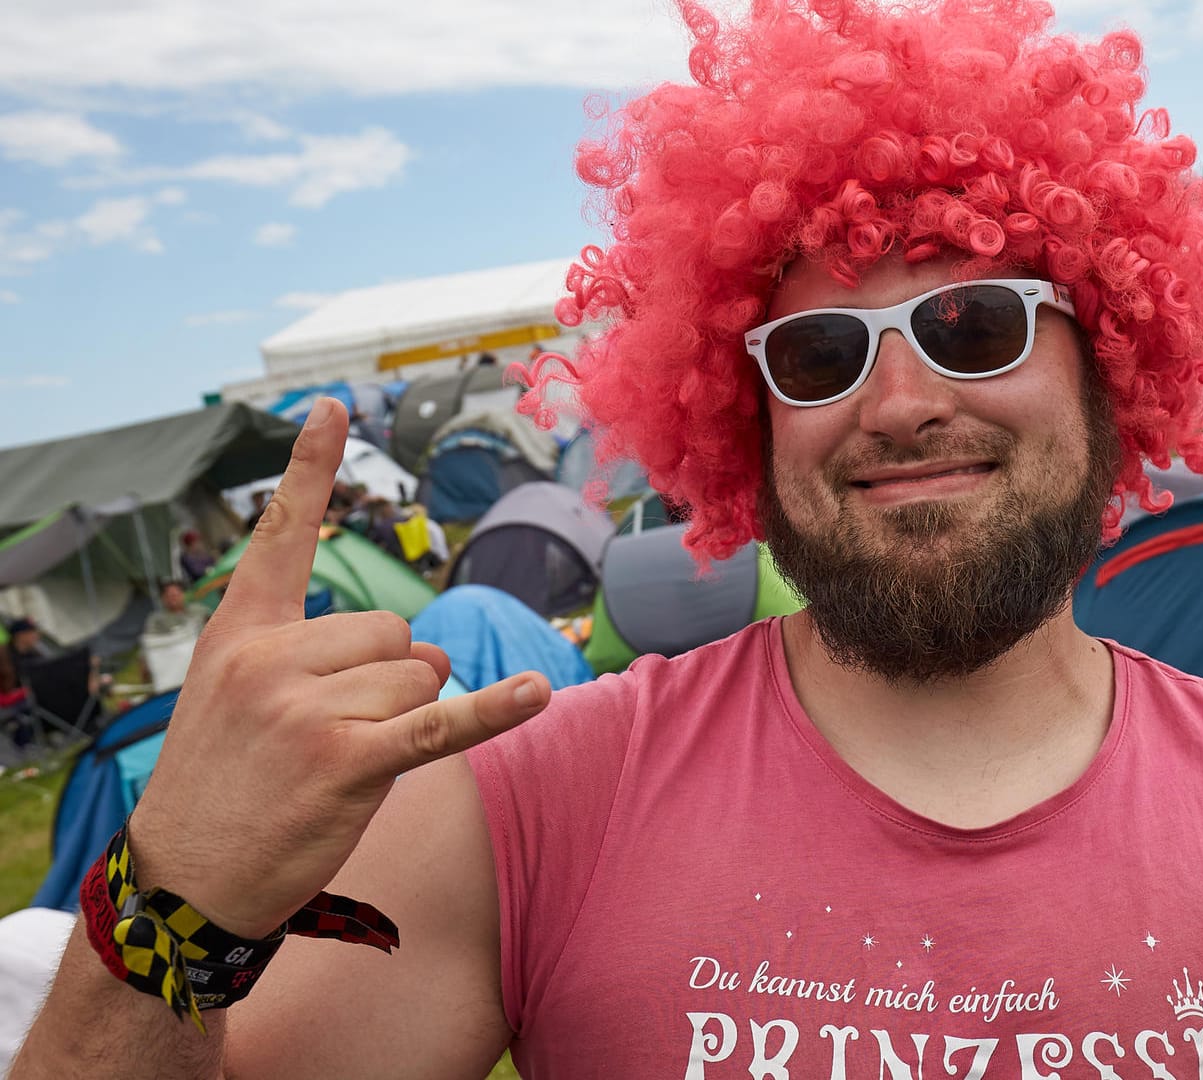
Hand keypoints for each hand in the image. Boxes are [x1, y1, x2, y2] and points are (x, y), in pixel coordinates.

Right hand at [129, 399, 551, 937]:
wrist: (183, 881)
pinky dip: (493, 711)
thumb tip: (429, 652)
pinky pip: (440, 726)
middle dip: (392, 683)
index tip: (332, 404)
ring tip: (341, 765)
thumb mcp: (234, 697)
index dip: (309, 469)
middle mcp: (270, 660)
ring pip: (422, 682)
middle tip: (336, 736)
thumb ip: (313, 652)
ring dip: (406, 726)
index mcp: (241, 634)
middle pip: (395, 633)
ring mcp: (308, 710)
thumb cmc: (223, 785)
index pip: (282, 537)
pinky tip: (536, 693)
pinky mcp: (347, 763)